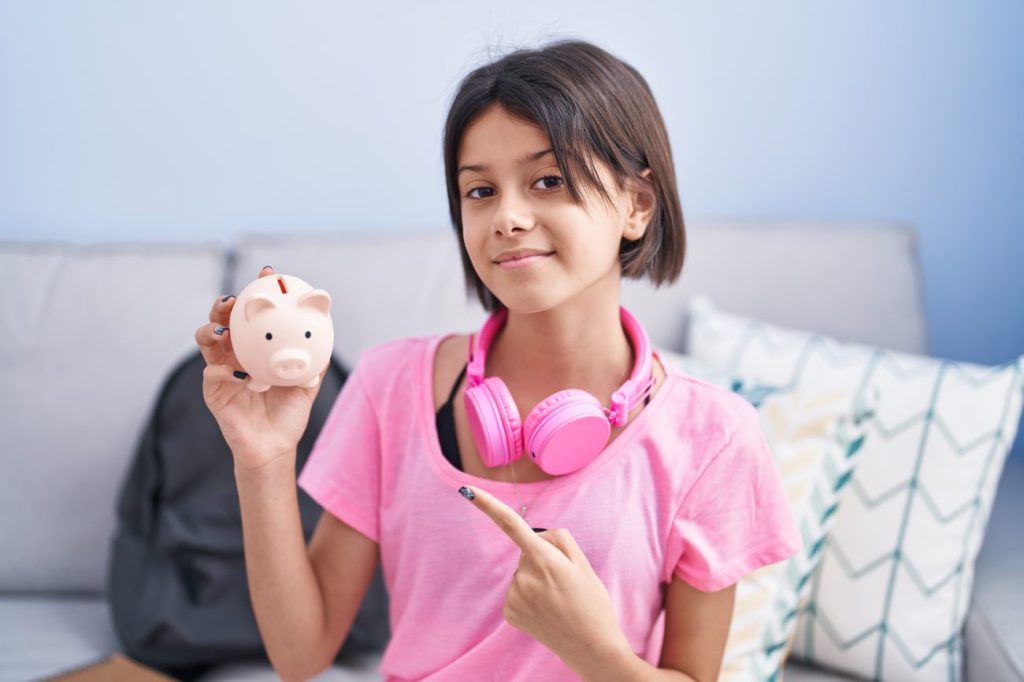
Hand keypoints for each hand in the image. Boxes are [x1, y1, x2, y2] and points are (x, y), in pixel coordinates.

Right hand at [195, 265, 328, 471]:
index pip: (253, 315)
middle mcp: (235, 355)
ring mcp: (222, 371)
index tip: (268, 274)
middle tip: (233, 300)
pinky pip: (212, 374)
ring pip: (206, 340)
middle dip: (223, 305)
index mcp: (255, 348)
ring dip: (211, 330)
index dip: (257, 291)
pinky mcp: (214, 392)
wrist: (275, 447)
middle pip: (222, 320)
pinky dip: (222, 369)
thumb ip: (315, 361)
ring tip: (223, 328)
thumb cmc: (289, 414)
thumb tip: (328, 333)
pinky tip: (238, 371)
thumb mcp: (307, 384)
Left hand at [459, 485, 631, 668]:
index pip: (511, 525)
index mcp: (543, 559)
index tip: (467, 490)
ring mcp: (514, 596)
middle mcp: (524, 576)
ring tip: (558, 599)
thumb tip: (537, 536)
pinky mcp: (510, 612)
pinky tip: (546, 610)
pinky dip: (529, 596)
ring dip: (536, 580)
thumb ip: (559, 540)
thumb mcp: (583, 564)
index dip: (487, 505)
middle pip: (527, 552)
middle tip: (565, 581)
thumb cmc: (592, 603)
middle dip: (542, 559)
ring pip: (522, 573)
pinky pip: (517, 592)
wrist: (591, 646)